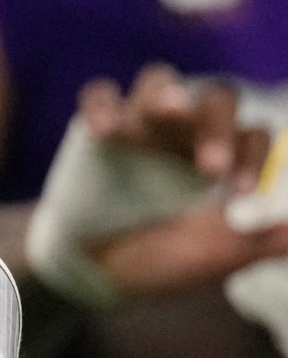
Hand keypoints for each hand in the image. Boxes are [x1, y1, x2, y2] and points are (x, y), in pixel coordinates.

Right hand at [39, 68, 287, 301]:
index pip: (252, 135)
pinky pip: (99, 96)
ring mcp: (141, 127)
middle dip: (216, 123)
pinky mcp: (97, 131)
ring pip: (159, 82)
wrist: (101, 276)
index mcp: (225, 158)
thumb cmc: (166, 263)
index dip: (252, 156)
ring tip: (168, 110)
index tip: (238, 192)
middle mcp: (187, 133)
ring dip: (165, 94)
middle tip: (209, 164)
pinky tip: (103, 130)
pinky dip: (102, 105)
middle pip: (214, 100)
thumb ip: (259, 243)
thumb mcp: (216, 259)